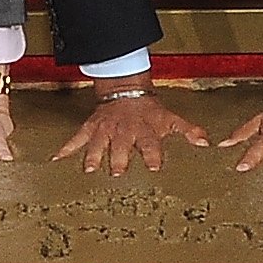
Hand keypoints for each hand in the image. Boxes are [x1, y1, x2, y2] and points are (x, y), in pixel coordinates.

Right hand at [53, 88, 210, 176]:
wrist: (125, 91)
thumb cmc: (150, 111)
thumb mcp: (170, 119)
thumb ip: (188, 131)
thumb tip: (206, 143)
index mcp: (145, 131)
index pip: (150, 144)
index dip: (153, 154)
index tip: (154, 166)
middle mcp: (124, 132)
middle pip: (122, 146)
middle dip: (120, 158)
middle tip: (117, 171)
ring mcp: (105, 131)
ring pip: (99, 143)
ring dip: (95, 156)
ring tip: (90, 168)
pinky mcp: (91, 129)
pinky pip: (77, 138)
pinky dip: (67, 148)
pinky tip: (57, 158)